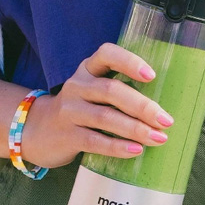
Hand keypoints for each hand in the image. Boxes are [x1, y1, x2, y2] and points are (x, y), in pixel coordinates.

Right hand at [21, 43, 174, 167]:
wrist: (38, 132)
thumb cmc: (81, 110)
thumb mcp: (94, 92)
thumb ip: (120, 91)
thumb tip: (163, 109)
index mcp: (88, 69)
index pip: (107, 54)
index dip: (130, 62)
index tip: (152, 76)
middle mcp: (77, 86)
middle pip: (111, 90)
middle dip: (142, 106)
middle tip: (166, 120)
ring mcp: (69, 111)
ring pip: (105, 117)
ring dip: (135, 129)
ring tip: (158, 138)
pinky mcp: (66, 135)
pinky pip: (94, 140)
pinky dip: (117, 146)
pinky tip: (135, 150)